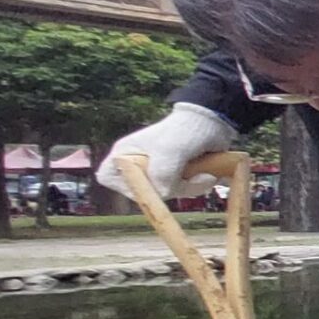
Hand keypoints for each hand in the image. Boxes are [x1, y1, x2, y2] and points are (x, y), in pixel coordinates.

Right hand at [96, 103, 236, 198]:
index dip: (124, 185)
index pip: (107, 177)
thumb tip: (161, 194)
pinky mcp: (173, 177)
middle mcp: (137, 165)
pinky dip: (195, 187)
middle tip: (187, 178)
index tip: (148, 185)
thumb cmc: (184, 130)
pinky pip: (180, 193)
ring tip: (203, 174)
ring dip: (188, 188)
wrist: (211, 124)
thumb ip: (162, 172)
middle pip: (142, 193)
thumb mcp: (171, 150)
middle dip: (169, 189)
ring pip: (165, 195)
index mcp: (125, 153)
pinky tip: (206, 176)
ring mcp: (156, 172)